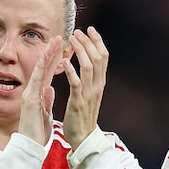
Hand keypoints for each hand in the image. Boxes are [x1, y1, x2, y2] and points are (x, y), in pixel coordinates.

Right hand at [18, 36, 61, 144]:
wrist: (29, 147)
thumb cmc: (36, 133)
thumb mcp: (44, 114)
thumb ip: (46, 101)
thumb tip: (49, 90)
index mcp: (39, 95)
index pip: (48, 74)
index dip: (54, 61)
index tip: (62, 48)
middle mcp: (33, 92)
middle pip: (44, 68)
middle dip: (52, 52)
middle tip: (59, 37)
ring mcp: (30, 94)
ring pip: (39, 70)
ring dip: (47, 54)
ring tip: (55, 41)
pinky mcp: (30, 100)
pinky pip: (35, 81)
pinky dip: (40, 68)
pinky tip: (45, 57)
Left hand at [61, 27, 107, 147]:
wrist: (83, 138)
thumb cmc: (82, 117)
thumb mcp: (90, 95)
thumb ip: (89, 80)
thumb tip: (87, 65)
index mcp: (100, 84)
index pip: (104, 57)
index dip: (98, 42)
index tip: (90, 30)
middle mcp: (97, 86)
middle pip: (98, 58)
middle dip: (89, 42)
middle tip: (79, 32)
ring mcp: (88, 94)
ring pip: (88, 67)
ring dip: (80, 51)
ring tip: (72, 40)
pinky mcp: (78, 102)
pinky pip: (76, 83)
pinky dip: (71, 70)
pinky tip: (64, 62)